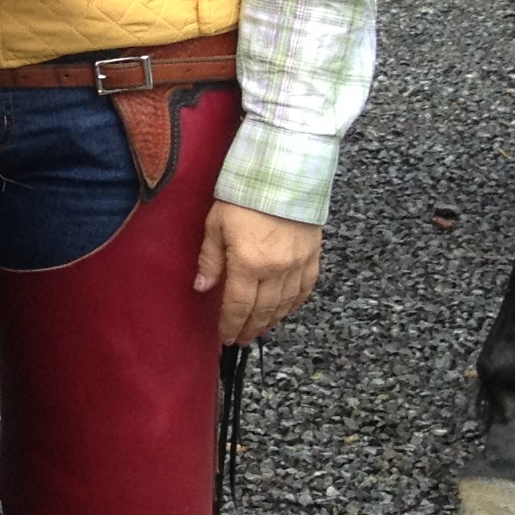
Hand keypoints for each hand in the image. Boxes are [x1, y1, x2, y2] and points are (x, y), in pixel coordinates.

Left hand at [197, 202, 321, 344]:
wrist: (283, 174)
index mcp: (249, 263)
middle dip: (250, 328)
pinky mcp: (313, 256)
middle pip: (262, 310)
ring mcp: (298, 264)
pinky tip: (286, 311)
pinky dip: (295, 304)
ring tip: (259, 330)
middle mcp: (276, 270)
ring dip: (271, 321)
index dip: (230, 324)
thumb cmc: (243, 197)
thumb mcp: (215, 225)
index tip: (225, 337)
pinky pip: (306, 289)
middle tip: (241, 339)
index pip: (238, 305)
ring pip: (285, 304)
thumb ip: (210, 260)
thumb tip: (201, 288)